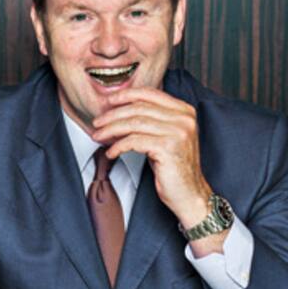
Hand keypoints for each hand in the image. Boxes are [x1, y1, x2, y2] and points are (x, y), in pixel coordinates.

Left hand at [91, 87, 211, 228]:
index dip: (126, 95)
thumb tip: (119, 111)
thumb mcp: (165, 137)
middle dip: (113, 115)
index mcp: (184, 111)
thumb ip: (151, 120)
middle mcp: (183, 118)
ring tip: (99, 136)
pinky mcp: (168, 148)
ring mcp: (177, 132)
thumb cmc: (174, 168)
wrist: (190, 194)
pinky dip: (118, 146)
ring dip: (111, 130)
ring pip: (134, 123)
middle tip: (97, 122)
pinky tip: (111, 153)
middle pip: (139, 108)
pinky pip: (134, 141)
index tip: (109, 101)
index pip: (150, 93)